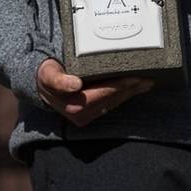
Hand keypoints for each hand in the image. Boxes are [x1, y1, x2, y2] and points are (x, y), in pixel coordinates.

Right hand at [36, 58, 152, 126]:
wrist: (41, 85)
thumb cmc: (48, 75)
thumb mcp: (49, 75)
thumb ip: (58, 80)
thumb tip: (74, 85)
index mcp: (73, 106)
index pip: (104, 94)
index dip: (120, 86)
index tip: (135, 78)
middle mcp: (81, 115)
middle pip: (113, 99)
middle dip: (131, 89)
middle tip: (148, 78)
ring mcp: (87, 116)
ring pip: (115, 102)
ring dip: (132, 92)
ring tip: (147, 82)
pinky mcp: (92, 114)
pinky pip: (112, 103)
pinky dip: (125, 94)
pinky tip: (136, 88)